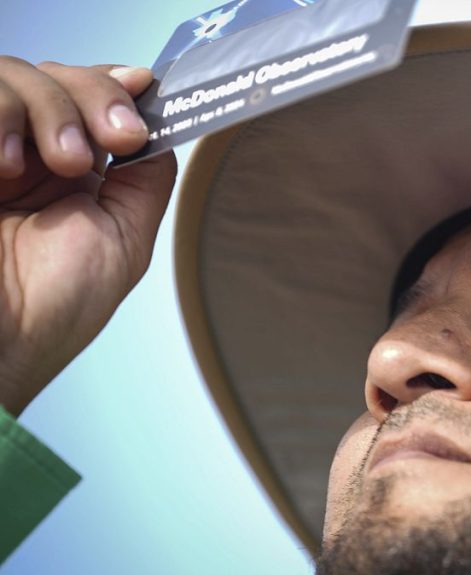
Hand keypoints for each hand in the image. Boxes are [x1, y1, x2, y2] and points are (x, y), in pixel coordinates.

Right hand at [0, 59, 176, 415]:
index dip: (116, 82)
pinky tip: (3, 167)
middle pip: (56, 74)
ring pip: (12, 74)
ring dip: (49, 108)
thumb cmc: (52, 309)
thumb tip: (161, 125)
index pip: (90, 95)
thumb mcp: (124, 238)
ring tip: (58, 164)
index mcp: (69, 172)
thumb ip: (145, 179)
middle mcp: (24, 152)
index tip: (142, 88)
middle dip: (94, 94)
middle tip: (112, 139)